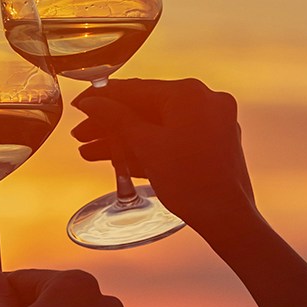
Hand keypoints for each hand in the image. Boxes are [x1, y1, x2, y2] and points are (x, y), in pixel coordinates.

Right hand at [72, 78, 255, 237]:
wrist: (226, 218)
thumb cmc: (188, 181)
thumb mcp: (145, 146)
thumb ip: (116, 119)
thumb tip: (91, 102)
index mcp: (189, 93)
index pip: (135, 89)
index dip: (102, 97)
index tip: (80, 104)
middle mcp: (205, 100)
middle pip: (146, 108)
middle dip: (112, 124)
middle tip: (81, 134)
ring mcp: (213, 122)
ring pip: (158, 125)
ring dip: (126, 138)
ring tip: (91, 152)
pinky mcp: (215, 142)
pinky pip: (174, 137)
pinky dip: (149, 146)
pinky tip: (120, 159)